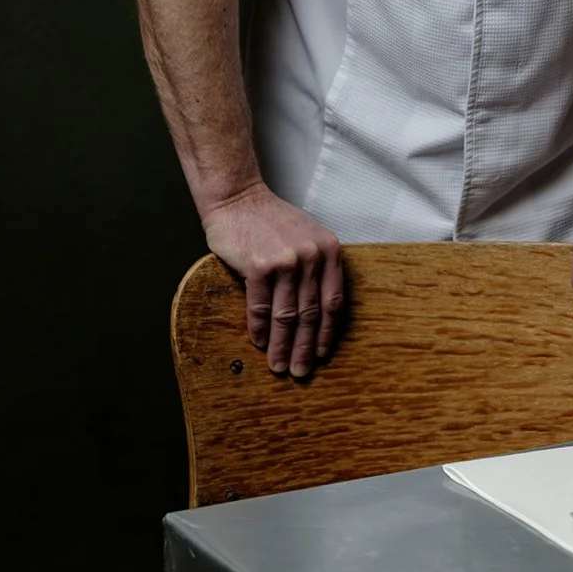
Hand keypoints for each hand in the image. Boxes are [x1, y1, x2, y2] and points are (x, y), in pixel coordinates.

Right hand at [201, 183, 343, 378]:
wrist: (239, 200)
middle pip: (310, 313)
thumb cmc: (272, 221)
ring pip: (286, 315)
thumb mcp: (308, 237)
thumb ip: (318, 267)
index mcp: (329, 250)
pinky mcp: (259, 267)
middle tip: (301, 371)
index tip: (323, 354)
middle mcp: (311, 256)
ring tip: (279, 365)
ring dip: (282, 345)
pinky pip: (261, 307)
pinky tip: (260, 343)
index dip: (328, 332)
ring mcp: (286, 261)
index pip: (333, 302)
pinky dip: (260, 329)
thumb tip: (318, 313)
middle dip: (305, 347)